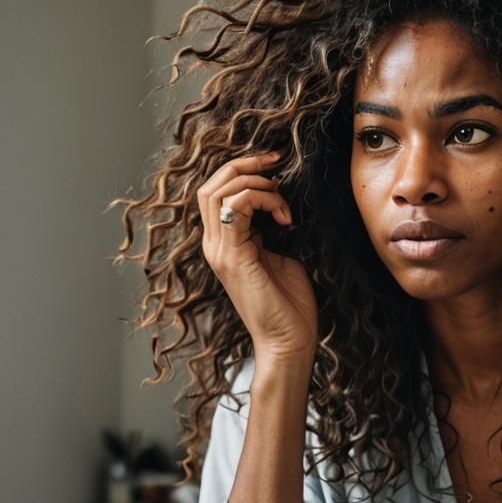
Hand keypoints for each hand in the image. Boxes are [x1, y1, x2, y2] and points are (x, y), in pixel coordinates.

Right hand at [198, 151, 317, 362]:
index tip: (276, 165)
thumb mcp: (278, 255)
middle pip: (211, 184)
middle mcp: (214, 245)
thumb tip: (276, 205)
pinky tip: (285, 218)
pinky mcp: (233, 256)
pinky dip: (264, 199)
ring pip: (221, 190)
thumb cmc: (289, 304)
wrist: (288, 341)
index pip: (216, 192)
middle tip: (277, 161)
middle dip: (245, 163)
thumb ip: (267, 230)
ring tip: (282, 200)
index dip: (242, 169)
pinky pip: (238, 205)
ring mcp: (220, 251)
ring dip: (258, 183)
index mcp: (223, 244)